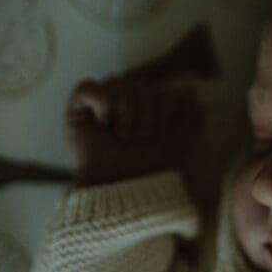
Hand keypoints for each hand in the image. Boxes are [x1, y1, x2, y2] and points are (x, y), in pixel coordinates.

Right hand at [65, 75, 202, 187]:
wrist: (124, 187)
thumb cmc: (152, 168)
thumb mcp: (182, 142)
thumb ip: (193, 116)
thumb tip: (189, 88)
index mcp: (148, 107)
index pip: (161, 90)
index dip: (164, 113)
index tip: (158, 138)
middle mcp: (125, 102)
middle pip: (141, 86)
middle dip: (145, 118)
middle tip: (137, 142)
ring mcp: (101, 104)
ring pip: (119, 84)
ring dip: (127, 116)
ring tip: (121, 138)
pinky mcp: (77, 109)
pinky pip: (89, 86)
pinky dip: (101, 102)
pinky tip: (104, 122)